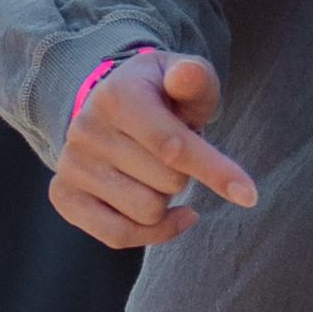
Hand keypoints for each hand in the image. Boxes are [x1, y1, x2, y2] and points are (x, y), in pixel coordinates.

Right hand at [44, 47, 258, 247]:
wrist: (110, 105)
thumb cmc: (162, 95)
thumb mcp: (184, 77)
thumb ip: (195, 78)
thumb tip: (187, 75)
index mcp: (116, 96)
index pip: (172, 147)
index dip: (215, 171)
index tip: (249, 194)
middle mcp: (85, 130)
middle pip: (166, 184)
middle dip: (184, 175)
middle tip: (173, 155)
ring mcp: (71, 165)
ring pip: (145, 213)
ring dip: (165, 200)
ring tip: (155, 173)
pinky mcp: (63, 195)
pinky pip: (117, 236)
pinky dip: (152, 233)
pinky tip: (167, 216)